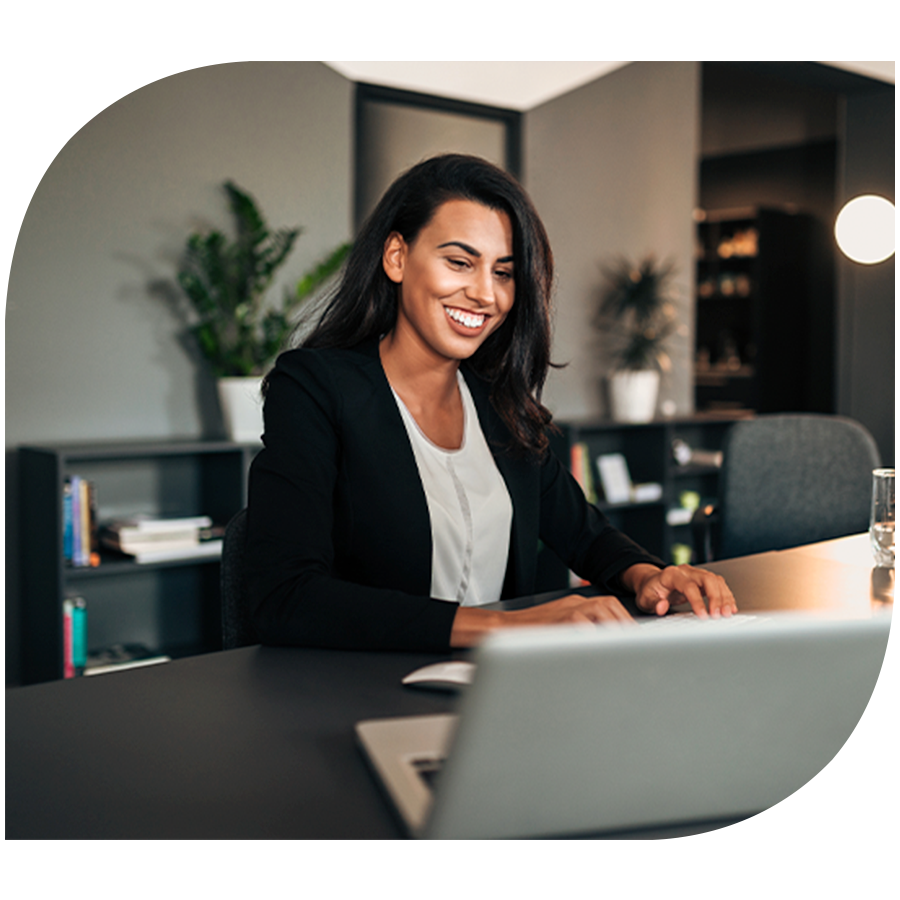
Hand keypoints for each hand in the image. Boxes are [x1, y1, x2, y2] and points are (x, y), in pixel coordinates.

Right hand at [449, 594, 633, 646]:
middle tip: (635, 647)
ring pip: (603, 610)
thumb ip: (584, 634)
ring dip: (615, 629)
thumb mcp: (561, 630)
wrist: (501, 629)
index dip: (627, 625)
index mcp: (578, 605)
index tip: (639, 643)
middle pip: (611, 606)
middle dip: (626, 626)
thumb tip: (608, 651)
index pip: (612, 608)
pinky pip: (584, 624)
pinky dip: (595, 635)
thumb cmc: (529, 635)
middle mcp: (576, 603)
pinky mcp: (559, 619)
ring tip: (622, 650)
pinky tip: (601, 651)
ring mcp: (567, 608)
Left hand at [624, 563, 737, 618]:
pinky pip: (718, 584)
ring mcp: (695, 574)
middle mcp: (685, 571)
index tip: (703, 616)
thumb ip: (653, 603)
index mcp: (671, 574)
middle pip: (707, 579)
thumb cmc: (650, 591)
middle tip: (719, 615)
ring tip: (727, 613)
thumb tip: (662, 607)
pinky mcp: (702, 580)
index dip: (697, 601)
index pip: (688, 585)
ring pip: (716, 580)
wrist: (651, 583)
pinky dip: (726, 596)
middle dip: (716, 597)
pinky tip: (729, 607)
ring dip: (724, 597)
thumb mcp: (645, 599)